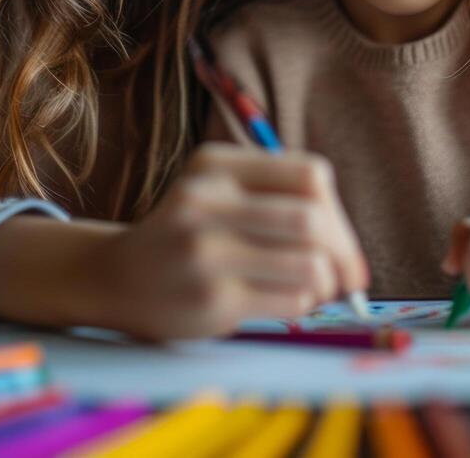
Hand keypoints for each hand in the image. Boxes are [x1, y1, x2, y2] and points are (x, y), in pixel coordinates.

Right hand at [97, 143, 368, 340]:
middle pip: (312, 220)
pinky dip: (304, 305)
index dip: (338, 212)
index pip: (311, 177)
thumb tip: (352, 253)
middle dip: (344, 252)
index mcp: (216, 164)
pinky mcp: (211, 299)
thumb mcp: (217, 191)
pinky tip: (286, 303)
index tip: (339, 239)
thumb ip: (277, 198)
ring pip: (310, 265)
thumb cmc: (189, 234)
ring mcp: (206, 252)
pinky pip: (291, 301)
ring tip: (317, 289)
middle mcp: (206, 201)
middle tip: (347, 276)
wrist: (117, 278)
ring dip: (328, 283)